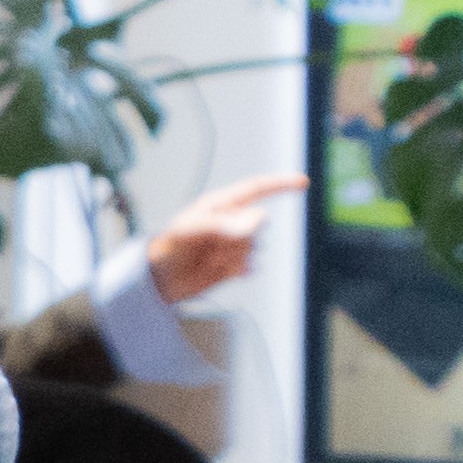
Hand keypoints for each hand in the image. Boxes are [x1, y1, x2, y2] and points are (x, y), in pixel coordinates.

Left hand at [141, 173, 294, 305]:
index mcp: (221, 205)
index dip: (280, 184)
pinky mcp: (234, 265)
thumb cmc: (169, 247)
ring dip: (232, 256)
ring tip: (207, 258)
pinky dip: (236, 270)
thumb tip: (260, 219)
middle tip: (211, 245)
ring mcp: (235, 244)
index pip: (257, 189)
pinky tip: (220, 270)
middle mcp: (232, 222)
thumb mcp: (191, 230)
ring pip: (254, 248)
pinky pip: (249, 267)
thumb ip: (225, 223)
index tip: (303, 183)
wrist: (159, 279)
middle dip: (237, 237)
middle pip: (257, 226)